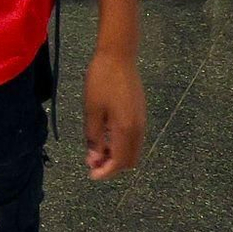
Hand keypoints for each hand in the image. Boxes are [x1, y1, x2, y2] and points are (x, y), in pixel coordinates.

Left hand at [83, 48, 144, 180]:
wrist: (118, 56)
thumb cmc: (101, 81)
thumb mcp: (92, 110)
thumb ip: (94, 137)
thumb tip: (94, 160)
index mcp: (127, 130)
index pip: (120, 162)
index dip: (106, 172)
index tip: (91, 175)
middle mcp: (139, 129)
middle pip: (130, 160)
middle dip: (112, 166)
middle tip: (92, 163)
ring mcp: (142, 121)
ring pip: (132, 150)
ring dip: (116, 155)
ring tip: (95, 151)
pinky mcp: (140, 114)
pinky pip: (133, 139)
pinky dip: (120, 145)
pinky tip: (105, 137)